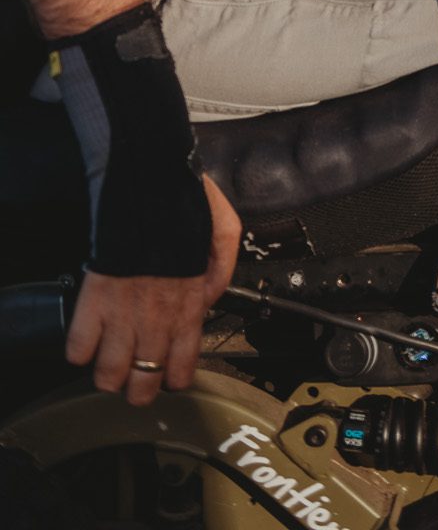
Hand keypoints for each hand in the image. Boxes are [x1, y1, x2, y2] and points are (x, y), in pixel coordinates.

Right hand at [66, 174, 240, 403]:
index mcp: (190, 304)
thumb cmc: (186, 203)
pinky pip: (78, 348)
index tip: (168, 373)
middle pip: (143, 385)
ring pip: (108, 376)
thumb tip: (209, 299)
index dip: (174, 378)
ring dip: (108, 375)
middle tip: (135, 377)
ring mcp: (123, 314)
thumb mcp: (224, 232)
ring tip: (109, 362)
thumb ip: (221, 270)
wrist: (149, 182)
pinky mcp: (93, 301)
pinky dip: (80, 350)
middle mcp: (157, 319)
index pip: (183, 367)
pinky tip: (88, 338)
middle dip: (138, 389)